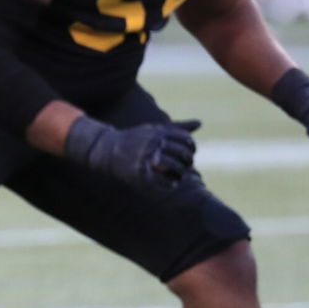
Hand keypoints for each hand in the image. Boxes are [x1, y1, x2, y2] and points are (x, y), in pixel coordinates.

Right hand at [62, 117, 199, 190]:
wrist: (108, 148)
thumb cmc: (136, 138)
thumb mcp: (156, 129)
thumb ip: (178, 128)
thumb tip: (200, 123)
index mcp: (159, 132)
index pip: (186, 140)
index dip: (192, 148)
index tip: (189, 154)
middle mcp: (154, 143)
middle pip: (183, 153)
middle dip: (188, 161)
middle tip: (185, 166)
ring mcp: (147, 157)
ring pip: (175, 166)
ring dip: (180, 173)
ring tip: (179, 176)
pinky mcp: (140, 172)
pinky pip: (162, 180)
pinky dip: (170, 184)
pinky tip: (172, 184)